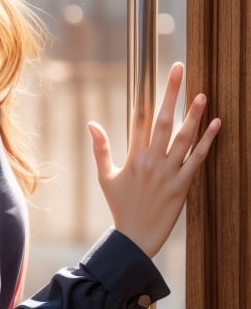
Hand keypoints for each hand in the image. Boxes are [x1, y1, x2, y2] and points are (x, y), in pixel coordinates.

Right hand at [87, 62, 220, 257]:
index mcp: (132, 157)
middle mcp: (150, 162)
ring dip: (193, 115)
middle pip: (162, 121)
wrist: (133, 239)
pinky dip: (207, 142)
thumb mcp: (105, 178)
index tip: (157, 74)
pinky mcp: (181, 186)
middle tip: (180, 70)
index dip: (150, 95)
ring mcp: (167, 174)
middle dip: (171, 94)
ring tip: (202, 94)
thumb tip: (92, 124)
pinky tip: (216, 124)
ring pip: (182, 138)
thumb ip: (100, 149)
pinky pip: (197, 160)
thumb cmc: (120, 207)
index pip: (141, 118)